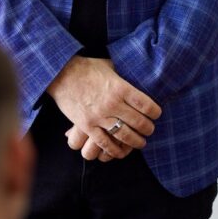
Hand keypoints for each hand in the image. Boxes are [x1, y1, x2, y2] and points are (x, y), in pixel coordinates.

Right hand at [45, 56, 160, 160]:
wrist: (61, 74)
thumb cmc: (87, 68)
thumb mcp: (109, 66)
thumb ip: (123, 74)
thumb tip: (136, 73)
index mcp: (120, 87)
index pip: (146, 105)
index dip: (155, 112)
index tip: (156, 114)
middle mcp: (112, 103)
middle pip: (138, 122)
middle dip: (148, 129)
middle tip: (149, 130)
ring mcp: (99, 116)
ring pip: (124, 135)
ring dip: (136, 141)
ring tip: (140, 142)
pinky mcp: (87, 126)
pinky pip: (105, 143)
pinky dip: (115, 150)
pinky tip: (121, 151)